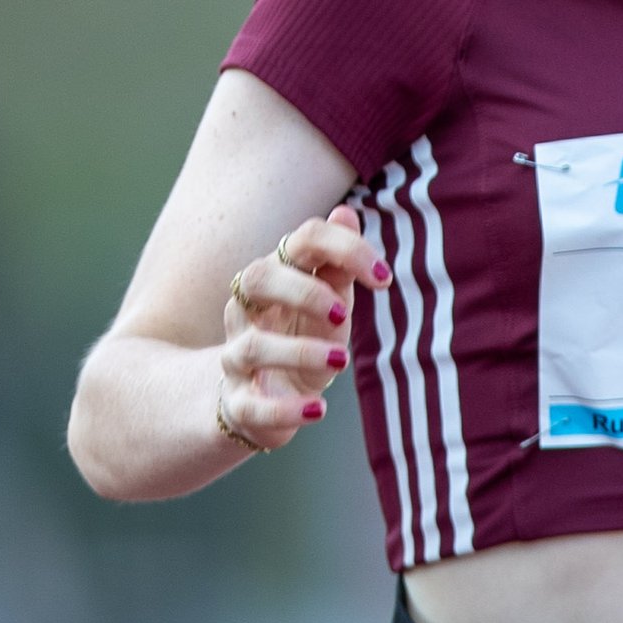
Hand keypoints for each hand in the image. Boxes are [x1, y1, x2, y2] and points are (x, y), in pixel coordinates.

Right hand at [214, 205, 383, 454]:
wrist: (260, 401)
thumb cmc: (302, 340)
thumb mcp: (329, 302)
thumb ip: (339, 264)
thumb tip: (346, 212)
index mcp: (277, 276)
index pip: (303, 240)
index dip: (345, 248)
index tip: (384, 278)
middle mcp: (248, 310)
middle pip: (257, 278)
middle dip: (304, 291)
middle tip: (344, 314)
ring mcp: (237, 357)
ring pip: (252, 346)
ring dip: (300, 351)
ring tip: (341, 361)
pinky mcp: (239, 403)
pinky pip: (252, 405)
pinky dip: (285, 409)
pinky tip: (317, 409)